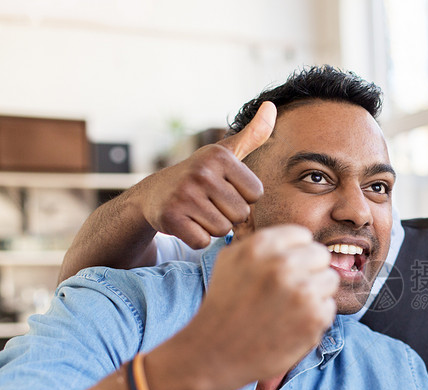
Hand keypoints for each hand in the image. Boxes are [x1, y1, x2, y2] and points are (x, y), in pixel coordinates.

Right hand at [126, 102, 276, 247]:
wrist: (153, 194)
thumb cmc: (199, 175)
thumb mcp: (225, 153)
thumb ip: (252, 135)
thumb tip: (271, 106)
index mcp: (220, 157)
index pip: (256, 194)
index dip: (243, 197)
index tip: (224, 188)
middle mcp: (201, 172)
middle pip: (241, 214)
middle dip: (228, 214)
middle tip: (208, 203)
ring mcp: (184, 195)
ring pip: (223, 229)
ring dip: (213, 227)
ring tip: (198, 212)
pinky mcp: (170, 217)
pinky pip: (203, 241)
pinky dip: (197, 238)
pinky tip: (186, 223)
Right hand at [150, 224, 338, 389]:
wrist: (214, 354)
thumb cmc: (224, 306)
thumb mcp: (231, 260)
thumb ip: (265, 244)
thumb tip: (298, 239)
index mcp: (262, 245)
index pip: (303, 236)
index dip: (295, 255)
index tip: (283, 272)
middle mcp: (283, 264)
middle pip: (321, 255)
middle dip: (309, 271)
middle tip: (288, 292)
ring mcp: (301, 291)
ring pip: (330, 280)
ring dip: (315, 294)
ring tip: (288, 309)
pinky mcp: (314, 317)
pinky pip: (328, 307)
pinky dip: (314, 318)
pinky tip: (290, 326)